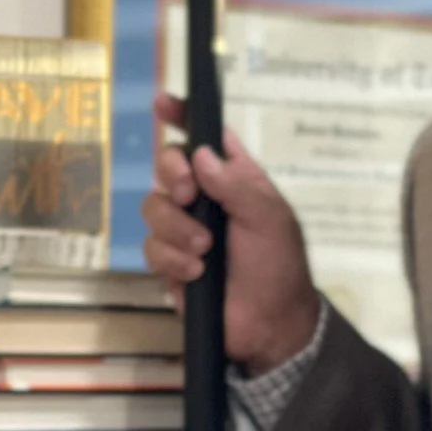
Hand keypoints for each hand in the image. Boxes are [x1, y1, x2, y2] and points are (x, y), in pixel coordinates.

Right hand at [141, 92, 319, 375]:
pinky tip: (196, 272)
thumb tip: (202, 155)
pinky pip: (152, 247)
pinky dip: (172, 258)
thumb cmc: (279, 266)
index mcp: (236, 179)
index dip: (183, 117)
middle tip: (187, 192)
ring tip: (205, 250)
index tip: (163, 104)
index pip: (206, 138)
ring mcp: (185, 230)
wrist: (270, 325)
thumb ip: (237, 185)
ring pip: (153, 207)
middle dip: (171, 174)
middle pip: (168, 166)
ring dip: (176, 228)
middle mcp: (207, 199)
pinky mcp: (171, 262)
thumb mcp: (270, 220)